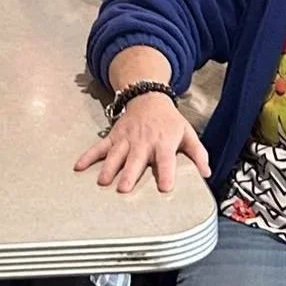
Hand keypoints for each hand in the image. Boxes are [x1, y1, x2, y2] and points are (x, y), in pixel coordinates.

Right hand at [74, 92, 209, 192]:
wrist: (148, 97)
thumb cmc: (169, 121)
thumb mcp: (188, 133)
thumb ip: (198, 153)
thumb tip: (206, 172)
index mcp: (164, 142)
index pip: (166, 159)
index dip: (165, 173)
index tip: (164, 188)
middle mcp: (143, 141)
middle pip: (136, 159)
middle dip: (129, 173)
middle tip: (123, 189)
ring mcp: (126, 138)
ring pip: (116, 154)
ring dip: (108, 167)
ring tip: (102, 182)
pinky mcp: (114, 136)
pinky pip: (99, 147)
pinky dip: (88, 156)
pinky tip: (79, 167)